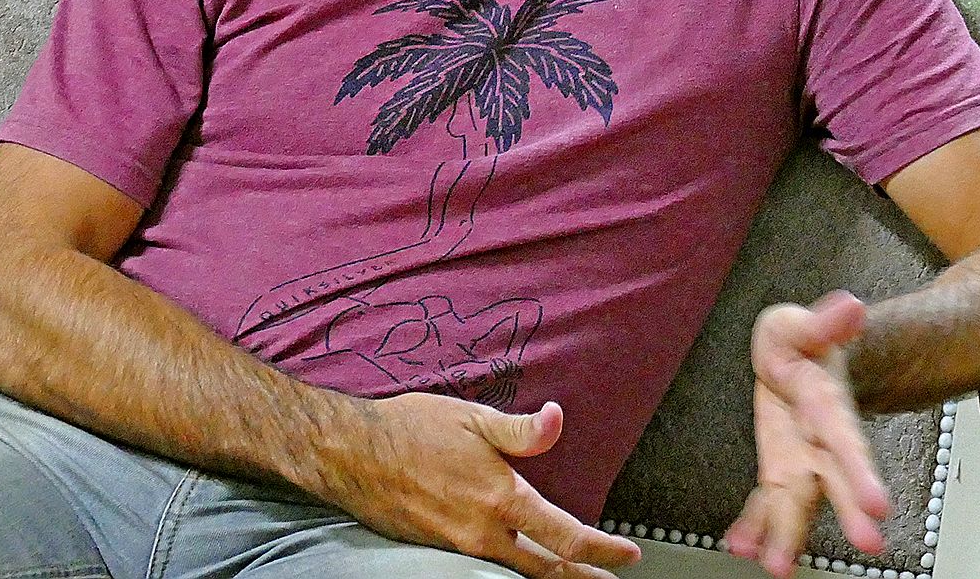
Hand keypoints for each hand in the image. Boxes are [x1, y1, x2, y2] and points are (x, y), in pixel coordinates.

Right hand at [315, 391, 641, 577]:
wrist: (351, 454)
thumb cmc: (413, 429)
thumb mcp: (474, 419)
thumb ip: (522, 430)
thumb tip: (558, 418)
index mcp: (500, 498)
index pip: (565, 536)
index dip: (602, 550)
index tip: (628, 555)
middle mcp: (482, 532)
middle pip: (545, 569)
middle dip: (581, 577)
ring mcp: (458, 546)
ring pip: (514, 573)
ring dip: (548, 576)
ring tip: (571, 574)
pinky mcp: (437, 550)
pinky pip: (485, 568)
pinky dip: (511, 571)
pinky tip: (519, 563)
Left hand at [725, 291, 890, 577]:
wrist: (800, 361)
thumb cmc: (801, 343)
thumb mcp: (803, 325)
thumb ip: (825, 323)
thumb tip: (851, 307)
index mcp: (828, 405)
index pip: (847, 439)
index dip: (862, 472)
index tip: (880, 506)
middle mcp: (820, 441)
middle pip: (834, 479)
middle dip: (846, 511)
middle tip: (865, 543)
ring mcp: (799, 459)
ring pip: (798, 500)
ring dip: (789, 533)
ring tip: (779, 565)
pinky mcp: (778, 468)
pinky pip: (766, 501)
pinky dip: (755, 524)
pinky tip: (742, 545)